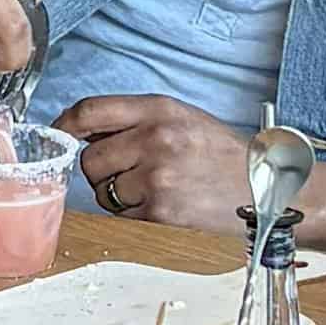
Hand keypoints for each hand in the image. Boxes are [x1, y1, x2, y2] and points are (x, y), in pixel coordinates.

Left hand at [58, 94, 255, 227]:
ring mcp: (157, 176)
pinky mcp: (160, 211)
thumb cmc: (221, 155)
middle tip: (126, 173)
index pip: (90, 110)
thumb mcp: (182, 119)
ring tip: (153, 190)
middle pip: (89, 158)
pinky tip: (163, 205)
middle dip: (99, 170)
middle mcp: (156, 139)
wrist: (263, 188)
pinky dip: (134, 214)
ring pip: (103, 190)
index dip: (67, 124)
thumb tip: (82, 131)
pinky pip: (122, 215)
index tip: (61, 134)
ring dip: (117, 195)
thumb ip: (135, 121)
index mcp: (160, 109)